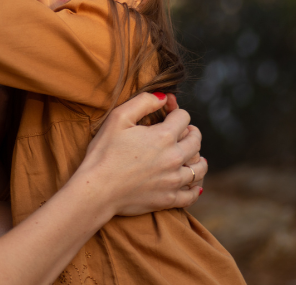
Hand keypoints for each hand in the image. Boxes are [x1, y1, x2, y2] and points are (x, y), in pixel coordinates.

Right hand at [74, 92, 205, 217]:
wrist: (97, 190)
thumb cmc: (104, 152)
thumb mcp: (118, 118)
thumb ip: (143, 102)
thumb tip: (163, 97)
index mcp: (164, 136)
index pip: (183, 117)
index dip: (175, 110)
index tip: (168, 111)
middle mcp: (174, 158)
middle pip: (195, 140)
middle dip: (191, 132)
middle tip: (184, 132)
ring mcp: (173, 181)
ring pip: (199, 167)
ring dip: (197, 158)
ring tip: (193, 156)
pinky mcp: (169, 199)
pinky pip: (192, 194)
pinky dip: (195, 187)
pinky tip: (192, 183)